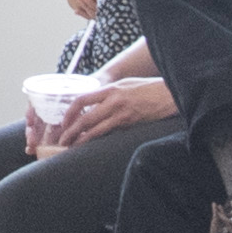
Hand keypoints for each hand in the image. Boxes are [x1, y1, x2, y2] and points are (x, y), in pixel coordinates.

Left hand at [48, 65, 172, 145]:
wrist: (169, 95)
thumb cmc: (148, 89)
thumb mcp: (125, 85)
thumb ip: (109, 93)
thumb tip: (92, 102)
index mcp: (110, 89)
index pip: (81, 99)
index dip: (69, 112)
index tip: (63, 122)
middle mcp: (114, 101)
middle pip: (85, 118)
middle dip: (70, 131)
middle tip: (62, 140)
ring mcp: (122, 114)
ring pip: (95, 130)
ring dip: (81, 140)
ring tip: (71, 148)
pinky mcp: (130, 125)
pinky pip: (109, 134)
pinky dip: (98, 141)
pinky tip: (91, 147)